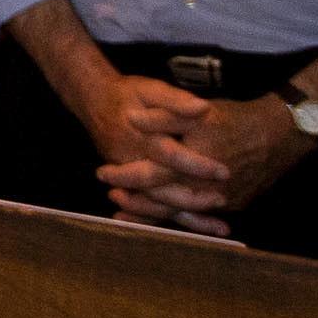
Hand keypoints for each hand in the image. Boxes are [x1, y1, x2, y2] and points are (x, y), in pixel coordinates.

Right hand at [74, 71, 223, 225]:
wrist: (93, 101)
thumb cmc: (126, 94)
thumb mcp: (149, 89)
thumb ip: (175, 100)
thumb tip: (203, 108)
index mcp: (139, 137)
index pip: (170, 154)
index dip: (196, 165)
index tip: (224, 172)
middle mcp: (130, 160)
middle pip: (162, 188)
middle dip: (193, 198)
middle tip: (223, 199)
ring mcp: (127, 176)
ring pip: (157, 204)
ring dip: (188, 218)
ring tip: (220, 226)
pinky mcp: (130, 183)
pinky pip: (152, 208)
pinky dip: (174, 220)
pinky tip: (201, 229)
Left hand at [98, 95, 305, 234]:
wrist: (281, 134)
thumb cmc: (234, 120)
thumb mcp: (197, 112)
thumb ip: (162, 116)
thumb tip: (130, 118)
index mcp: (194, 163)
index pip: (150, 175)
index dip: (124, 175)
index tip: (102, 173)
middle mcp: (206, 188)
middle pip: (162, 202)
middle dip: (134, 202)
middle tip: (112, 198)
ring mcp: (222, 201)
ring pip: (179, 214)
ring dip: (151, 216)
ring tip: (124, 216)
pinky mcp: (233, 205)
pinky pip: (200, 217)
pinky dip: (179, 220)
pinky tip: (163, 221)